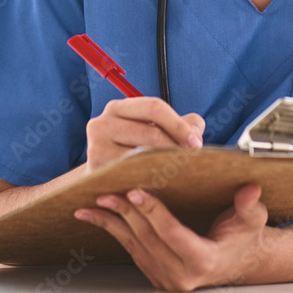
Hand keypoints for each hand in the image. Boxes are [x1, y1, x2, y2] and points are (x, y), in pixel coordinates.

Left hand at [73, 183, 272, 291]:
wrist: (240, 261)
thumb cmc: (244, 236)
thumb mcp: (252, 220)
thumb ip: (250, 206)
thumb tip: (249, 190)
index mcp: (205, 261)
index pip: (174, 234)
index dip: (154, 213)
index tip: (137, 192)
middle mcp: (183, 276)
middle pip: (148, 239)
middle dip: (126, 213)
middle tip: (108, 192)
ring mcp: (167, 279)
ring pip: (135, 246)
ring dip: (113, 222)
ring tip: (95, 202)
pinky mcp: (156, 275)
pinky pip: (131, 250)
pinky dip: (114, 230)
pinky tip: (98, 216)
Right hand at [84, 96, 204, 173]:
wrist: (103, 177)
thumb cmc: (134, 149)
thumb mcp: (154, 129)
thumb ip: (180, 124)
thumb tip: (196, 132)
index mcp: (117, 108)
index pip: (154, 107)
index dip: (179, 125)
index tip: (197, 144)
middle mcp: (101, 124)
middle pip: (151, 133)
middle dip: (177, 148)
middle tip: (193, 162)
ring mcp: (96, 148)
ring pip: (143, 156)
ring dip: (167, 166)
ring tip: (181, 173)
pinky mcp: (96, 171)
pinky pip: (132, 176)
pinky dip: (151, 180)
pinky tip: (163, 185)